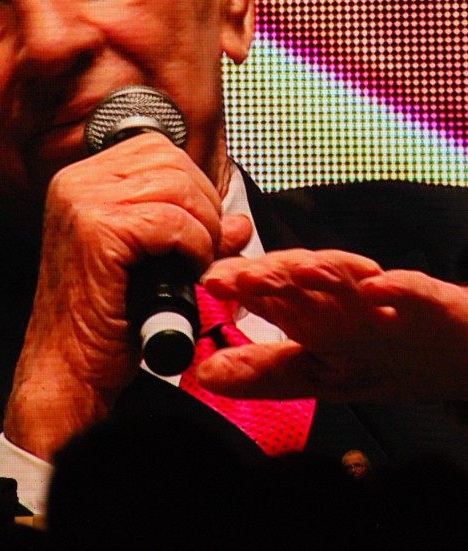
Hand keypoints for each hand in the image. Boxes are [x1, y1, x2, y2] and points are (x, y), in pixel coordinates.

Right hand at [3, 136, 250, 459]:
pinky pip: (173, 220)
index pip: (157, 148)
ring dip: (201, 228)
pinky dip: (193, 247)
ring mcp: (82, 202)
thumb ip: (193, 232)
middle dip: (203, 204)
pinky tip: (185, 273)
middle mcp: (76, 182)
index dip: (192, 184)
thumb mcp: (153, 264)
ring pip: (176, 186)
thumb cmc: (105, 321)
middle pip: (170, 160)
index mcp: (81, 180)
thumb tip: (237, 222)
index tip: (198, 226)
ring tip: (193, 263)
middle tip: (203, 249)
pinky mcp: (97, 230)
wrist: (67, 369)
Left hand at [197, 249, 467, 402]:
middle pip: (302, 282)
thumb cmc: (384, 356)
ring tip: (299, 271)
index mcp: (316, 317)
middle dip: (270, 275)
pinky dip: (397, 289)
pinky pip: (413, 293)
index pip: (271, 296)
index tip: (210, 282)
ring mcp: (386, 300)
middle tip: (238, 274)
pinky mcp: (429, 304)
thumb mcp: (321, 376)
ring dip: (325, 273)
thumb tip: (204, 375)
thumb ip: (264, 372)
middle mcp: (344, 301)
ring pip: (351, 281)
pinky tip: (380, 288)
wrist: (459, 351)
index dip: (239, 286)